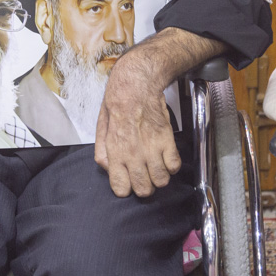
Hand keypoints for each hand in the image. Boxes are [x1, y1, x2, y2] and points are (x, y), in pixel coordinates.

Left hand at [93, 28, 224, 198]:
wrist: (136, 85)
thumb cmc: (118, 103)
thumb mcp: (101, 127)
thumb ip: (102, 151)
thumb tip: (108, 168)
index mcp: (115, 153)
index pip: (121, 189)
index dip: (125, 188)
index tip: (128, 181)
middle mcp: (134, 154)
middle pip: (144, 190)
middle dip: (144, 186)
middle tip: (144, 175)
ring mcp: (152, 149)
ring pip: (161, 181)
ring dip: (159, 177)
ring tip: (155, 166)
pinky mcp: (167, 140)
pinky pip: (174, 166)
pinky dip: (172, 165)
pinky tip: (165, 157)